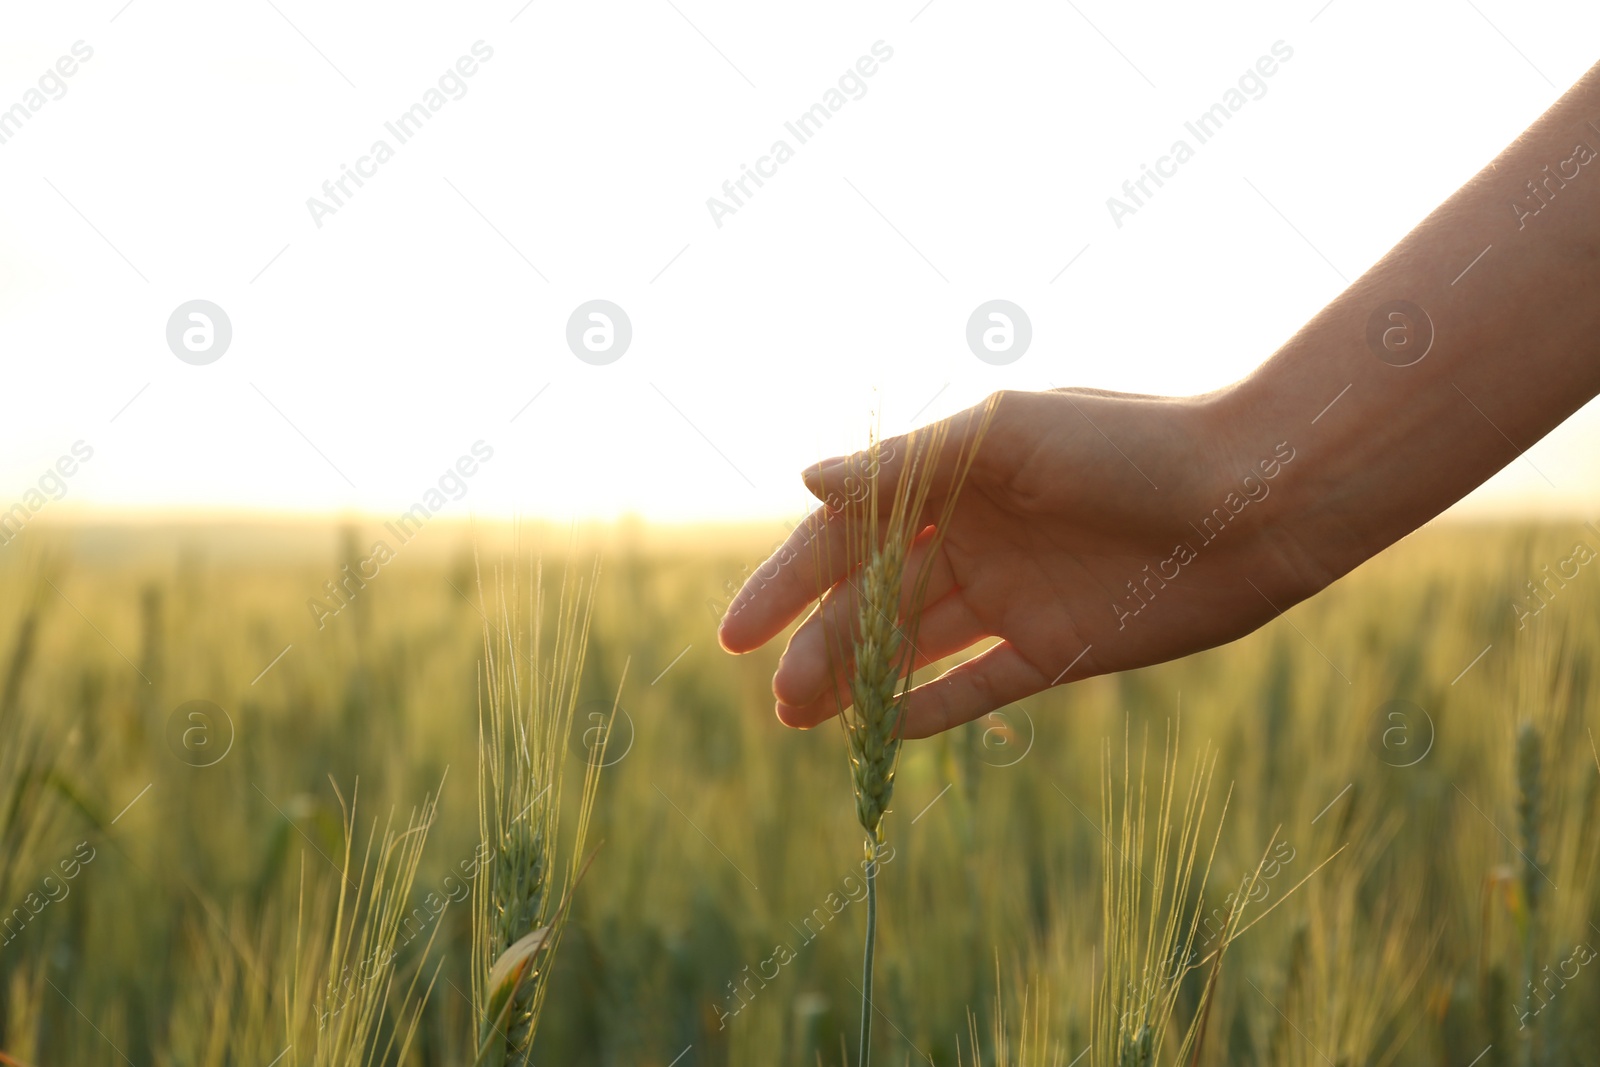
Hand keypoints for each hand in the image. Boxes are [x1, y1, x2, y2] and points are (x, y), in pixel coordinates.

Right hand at [716, 387, 1328, 737]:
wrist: (1252, 500)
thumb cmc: (1128, 446)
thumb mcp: (1006, 437)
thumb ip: (905, 466)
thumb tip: (803, 479)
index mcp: (954, 477)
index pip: (848, 533)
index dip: (787, 580)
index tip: (735, 633)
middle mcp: (974, 536)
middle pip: (873, 599)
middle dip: (819, 646)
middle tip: (775, 700)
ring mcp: (1012, 595)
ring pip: (915, 648)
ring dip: (859, 683)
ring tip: (801, 722)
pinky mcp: (1055, 650)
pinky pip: (977, 686)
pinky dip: (931, 709)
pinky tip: (882, 732)